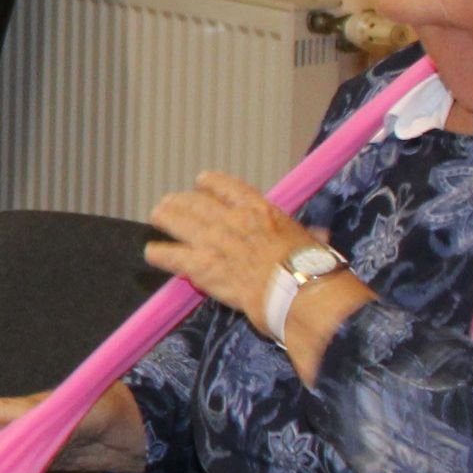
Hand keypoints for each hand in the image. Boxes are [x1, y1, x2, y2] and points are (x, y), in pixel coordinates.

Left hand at [144, 171, 321, 327]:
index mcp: (259, 208)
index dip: (208, 183)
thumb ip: (305, 233)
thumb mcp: (310, 238)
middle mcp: (231, 218)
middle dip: (180, 201)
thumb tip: (320, 235)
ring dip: (165, 217)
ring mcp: (214, 241)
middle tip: (170, 204)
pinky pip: (171, 255)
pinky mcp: (203, 266)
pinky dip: (159, 253)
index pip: (224, 185)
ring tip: (157, 217)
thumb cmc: (312, 266)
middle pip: (195, 201)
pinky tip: (151, 252)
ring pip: (177, 220)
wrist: (301, 290)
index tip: (201, 184)